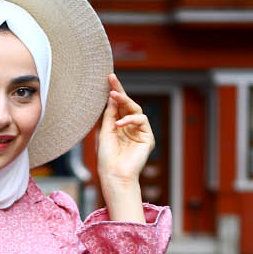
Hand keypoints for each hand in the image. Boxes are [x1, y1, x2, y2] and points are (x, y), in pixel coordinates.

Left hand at [96, 72, 154, 189]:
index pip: (118, 106)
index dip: (115, 92)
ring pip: (136, 109)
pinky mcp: (147, 138)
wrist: (114, 175)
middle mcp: (130, 127)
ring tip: (114, 96)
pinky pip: (141, 120)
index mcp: (119, 126)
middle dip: (120, 91)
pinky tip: (119, 124)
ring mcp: (140, 132)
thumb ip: (110, 114)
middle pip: (128, 104)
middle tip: (112, 79)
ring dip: (124, 101)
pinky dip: (130, 119)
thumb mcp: (105, 131)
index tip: (109, 78)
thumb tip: (113, 95)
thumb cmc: (106, 157)